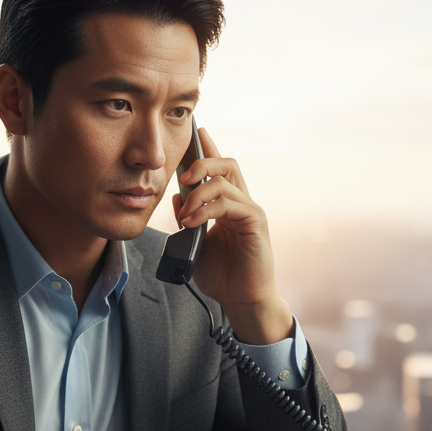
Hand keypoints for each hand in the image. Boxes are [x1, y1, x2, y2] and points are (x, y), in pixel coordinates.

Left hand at [173, 128, 293, 344]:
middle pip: (227, 163)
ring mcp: (250, 211)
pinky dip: (207, 209)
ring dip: (199, 192)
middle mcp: (241, 202)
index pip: (219, 168)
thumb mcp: (194, 243)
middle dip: (202, 161)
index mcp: (227, 205)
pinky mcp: (255, 223)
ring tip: (184, 215)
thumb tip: (176, 199)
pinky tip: (193, 222)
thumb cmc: (221, 275)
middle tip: (182, 176)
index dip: (208, 148)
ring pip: (225, 180)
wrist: (241, 300)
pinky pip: (230, 203)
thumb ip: (187, 219)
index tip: (197, 130)